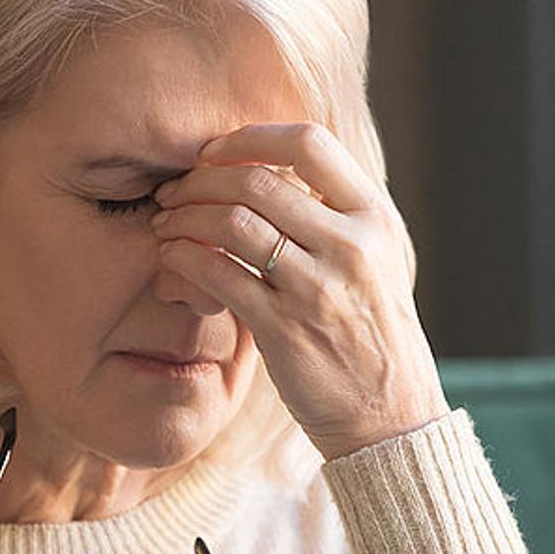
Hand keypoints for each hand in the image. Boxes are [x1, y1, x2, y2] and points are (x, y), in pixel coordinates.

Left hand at [150, 122, 450, 459]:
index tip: (215, 153)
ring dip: (184, 218)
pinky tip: (171, 262)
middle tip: (172, 192)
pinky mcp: (286, 329)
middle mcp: (352, 245)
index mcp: (375, 217)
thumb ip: (334, 215)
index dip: (250, 138)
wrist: (390, 416)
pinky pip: (220, 275)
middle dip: (200, 180)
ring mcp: (319, 287)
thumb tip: (268, 168)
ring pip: (233, 223)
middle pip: (258, 180)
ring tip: (164, 226)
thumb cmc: (371, 333)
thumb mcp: (376, 261)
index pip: (309, 143)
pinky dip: (184, 260)